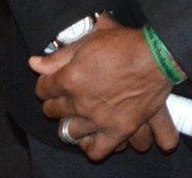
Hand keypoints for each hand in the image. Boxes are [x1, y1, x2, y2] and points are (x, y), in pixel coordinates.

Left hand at [30, 16, 179, 161]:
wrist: (157, 58)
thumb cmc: (124, 44)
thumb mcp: (89, 41)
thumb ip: (60, 56)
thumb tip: (34, 63)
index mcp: (70, 79)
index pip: (43, 89)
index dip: (45, 84)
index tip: (50, 82)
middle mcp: (80, 103)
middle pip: (53, 111)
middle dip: (55, 103)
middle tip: (63, 98)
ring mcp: (99, 119)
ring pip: (70, 132)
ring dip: (70, 124)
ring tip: (76, 117)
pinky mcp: (118, 131)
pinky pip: (97, 151)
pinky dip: (91, 147)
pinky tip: (91, 138)